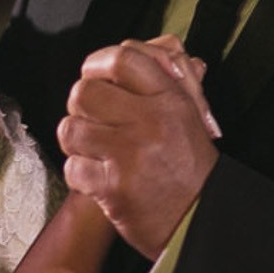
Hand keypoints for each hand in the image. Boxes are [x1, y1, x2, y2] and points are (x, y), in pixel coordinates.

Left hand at [58, 37, 220, 258]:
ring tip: (93, 149)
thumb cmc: (192, 167)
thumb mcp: (190, 115)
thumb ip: (169, 80)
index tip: (95, 75)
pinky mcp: (113, 188)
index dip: (99, 63)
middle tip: (92, 118)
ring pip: (71, 129)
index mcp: (170, 99)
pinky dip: (80, 174)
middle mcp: (149, 122)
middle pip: (85, 91)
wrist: (202, 220)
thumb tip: (150, 51)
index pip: (123, 57)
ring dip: (77, 140)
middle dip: (81, 105)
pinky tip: (98, 177)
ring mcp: (129, 155)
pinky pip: (73, 168)